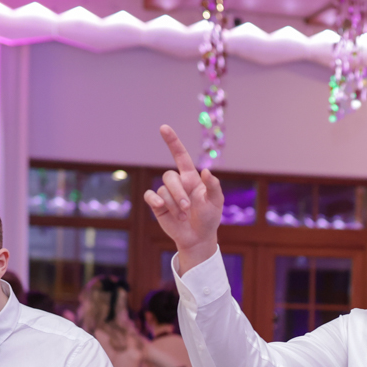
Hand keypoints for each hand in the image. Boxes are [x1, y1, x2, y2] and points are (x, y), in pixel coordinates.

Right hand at [143, 125, 223, 272]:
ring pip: (162, 189)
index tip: (164, 128)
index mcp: (191, 178)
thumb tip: (207, 171)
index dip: (172, 141)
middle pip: (170, 176)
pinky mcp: (158, 205)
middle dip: (178, 193)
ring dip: (173, 203)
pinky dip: (155, 200)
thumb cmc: (209, 218)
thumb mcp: (216, 202)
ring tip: (183, 216)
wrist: (198, 238)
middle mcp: (177, 183)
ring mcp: (166, 193)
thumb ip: (214, 186)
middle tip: (187, 208)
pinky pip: (150, 196)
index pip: (180, 156)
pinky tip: (161, 207)